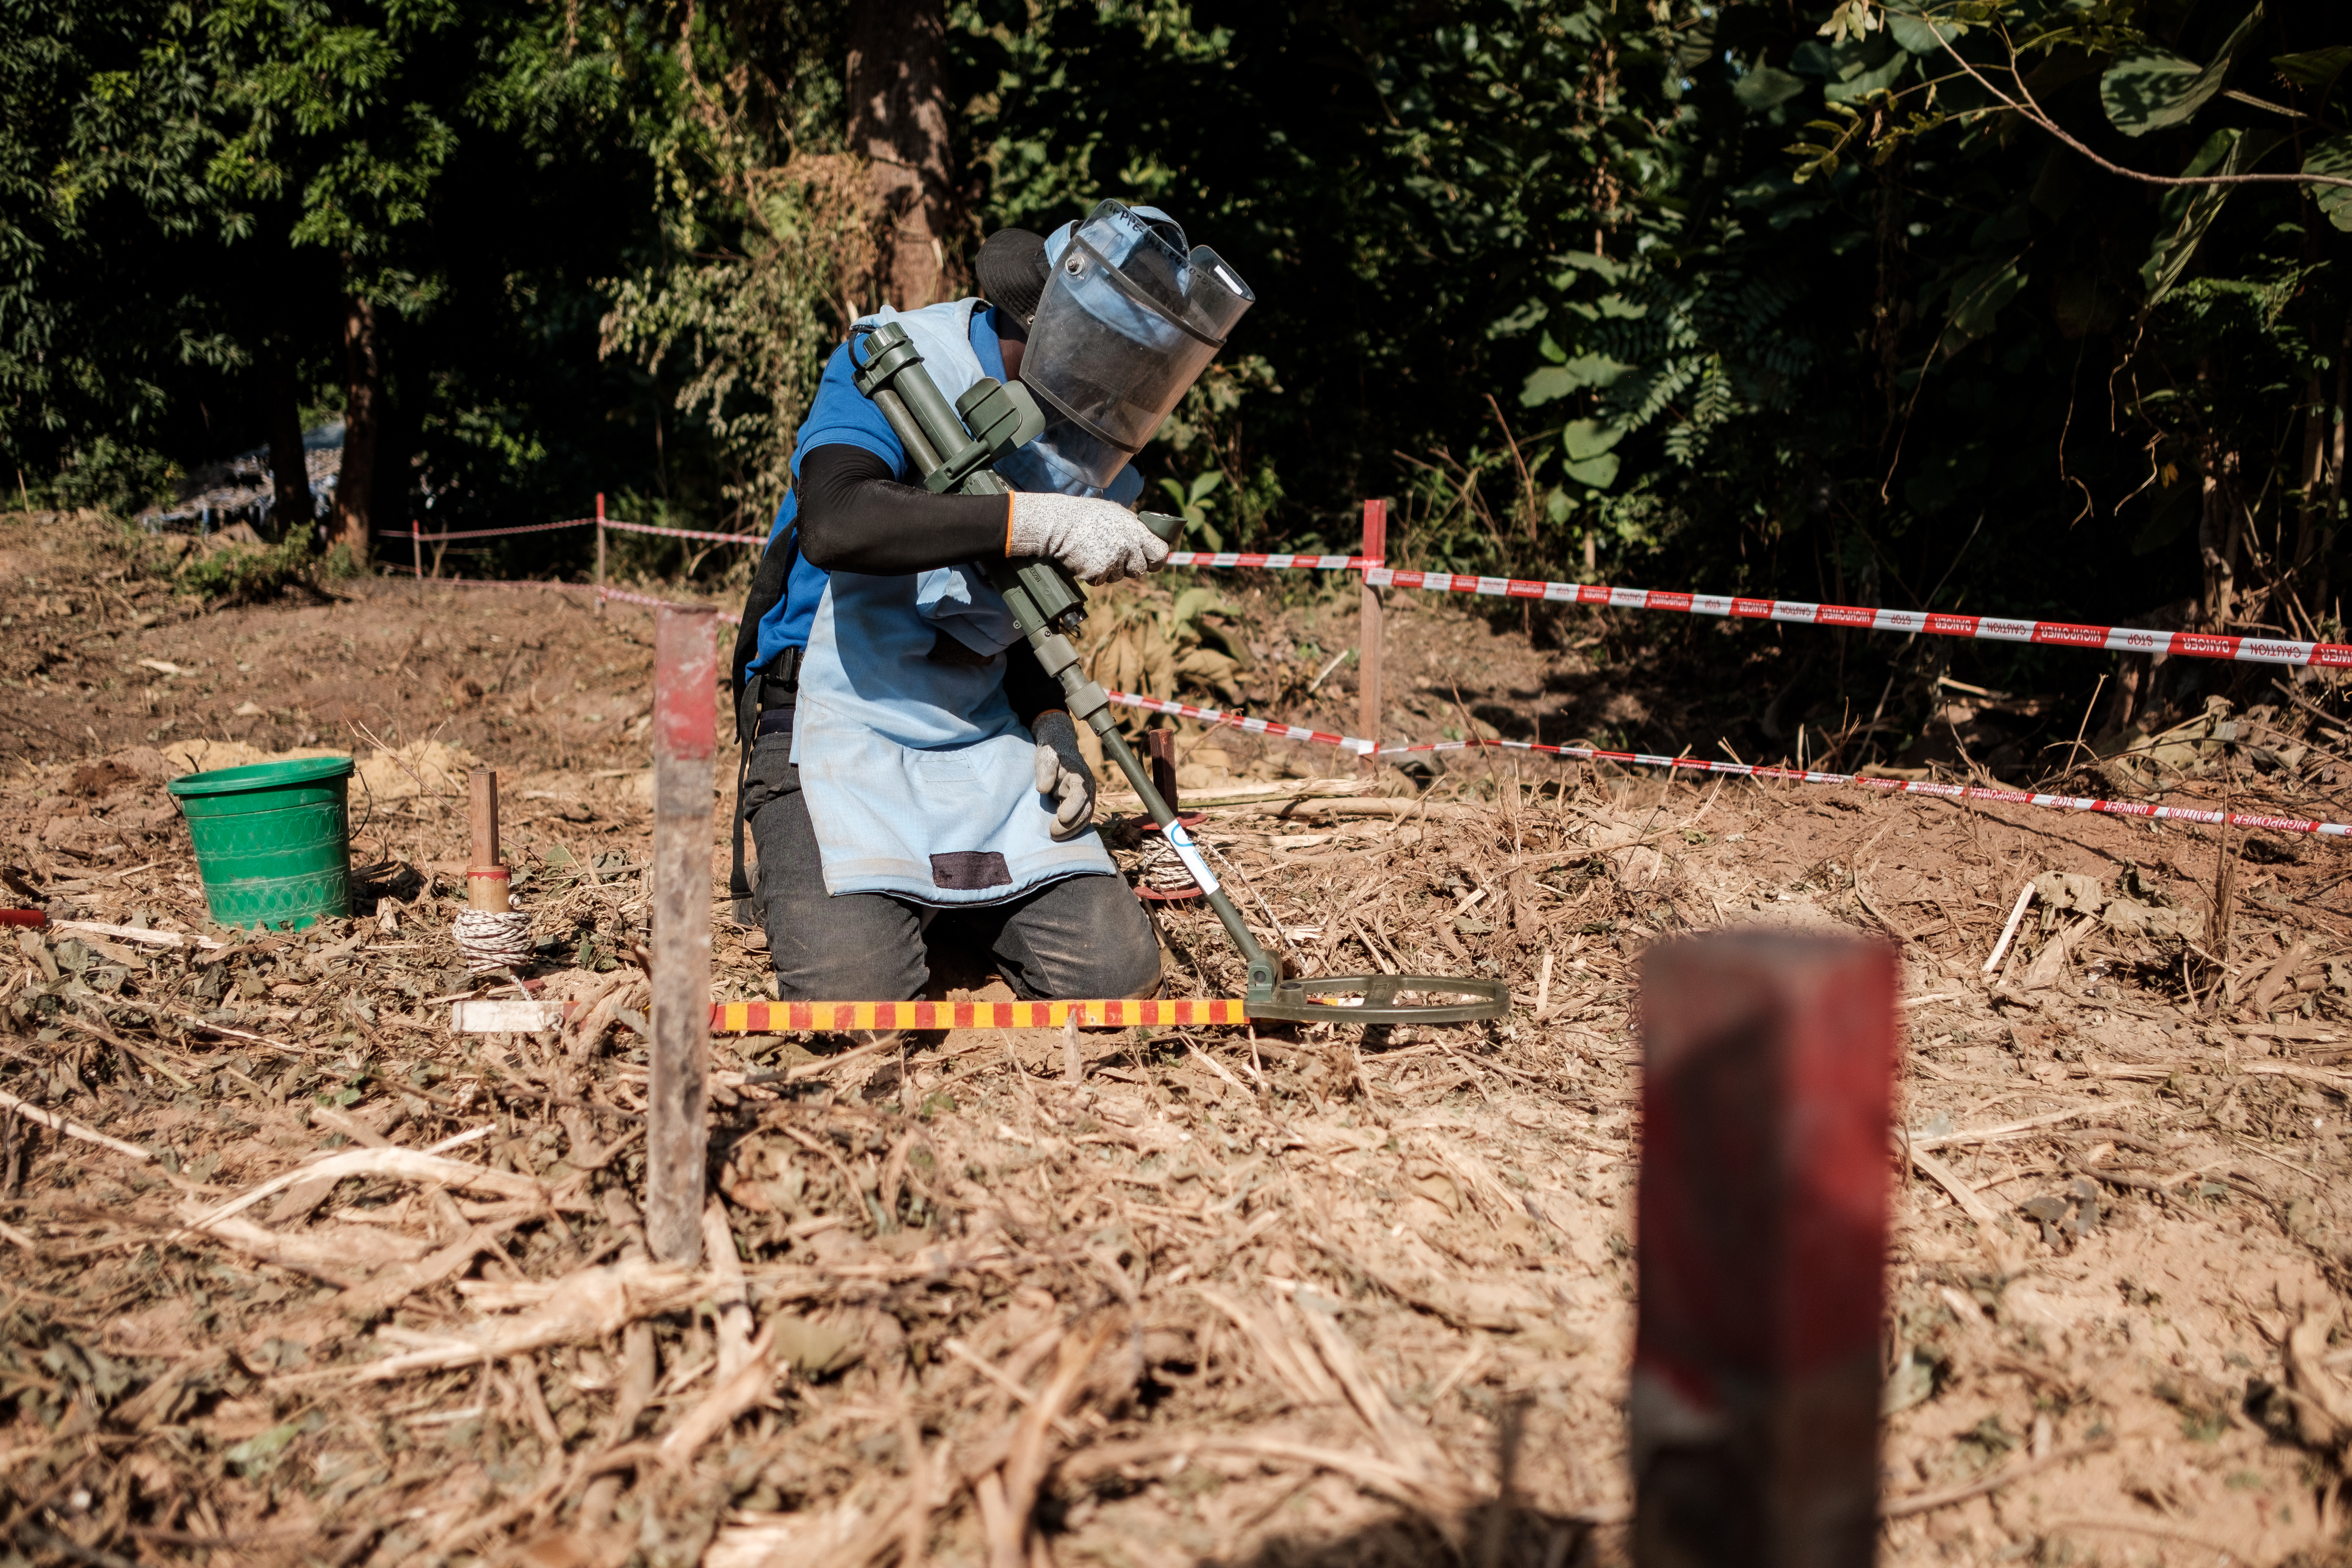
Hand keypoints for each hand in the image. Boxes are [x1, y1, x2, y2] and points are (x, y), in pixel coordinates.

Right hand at [1007, 491, 1170, 583]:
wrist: (1059, 522)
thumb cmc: (1086, 515)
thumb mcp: (1117, 514)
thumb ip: (1134, 529)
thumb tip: (1148, 541)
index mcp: (1136, 530)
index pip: (1161, 552)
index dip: (1157, 560)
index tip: (1152, 562)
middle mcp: (1128, 547)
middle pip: (1139, 570)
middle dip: (1128, 567)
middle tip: (1114, 556)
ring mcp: (1114, 561)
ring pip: (1118, 577)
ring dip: (1108, 570)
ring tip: (1094, 551)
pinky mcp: (1098, 573)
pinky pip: (1100, 581)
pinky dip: (1092, 574)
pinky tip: (1084, 558)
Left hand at [1030, 710, 1096, 839]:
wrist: (1058, 749)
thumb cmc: (1051, 752)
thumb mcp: (1046, 755)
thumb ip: (1045, 770)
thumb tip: (1042, 789)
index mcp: (1080, 777)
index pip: (1080, 795)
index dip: (1073, 807)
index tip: (1061, 817)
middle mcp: (1086, 789)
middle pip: (1085, 811)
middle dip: (1071, 825)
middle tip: (1053, 833)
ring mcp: (1084, 798)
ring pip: (1083, 818)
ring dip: (1071, 830)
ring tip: (1054, 837)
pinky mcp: (1078, 804)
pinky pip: (1079, 820)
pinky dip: (1071, 829)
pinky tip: (1059, 835)